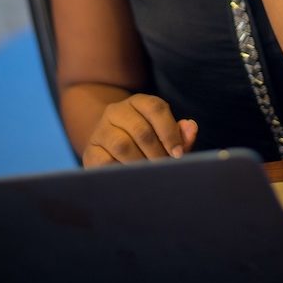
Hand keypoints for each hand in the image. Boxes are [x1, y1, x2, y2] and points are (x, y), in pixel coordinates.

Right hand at [82, 93, 197, 166]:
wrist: (110, 148)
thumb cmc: (145, 144)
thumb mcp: (163, 135)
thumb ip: (180, 134)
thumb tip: (191, 127)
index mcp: (138, 102)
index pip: (156, 108)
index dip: (170, 131)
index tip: (178, 154)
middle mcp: (117, 111)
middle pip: (141, 130)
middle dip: (158, 154)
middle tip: (166, 171)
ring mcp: (101, 130)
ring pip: (123, 145)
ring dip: (141, 164)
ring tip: (151, 177)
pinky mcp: (91, 151)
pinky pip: (105, 162)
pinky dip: (121, 172)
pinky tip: (132, 180)